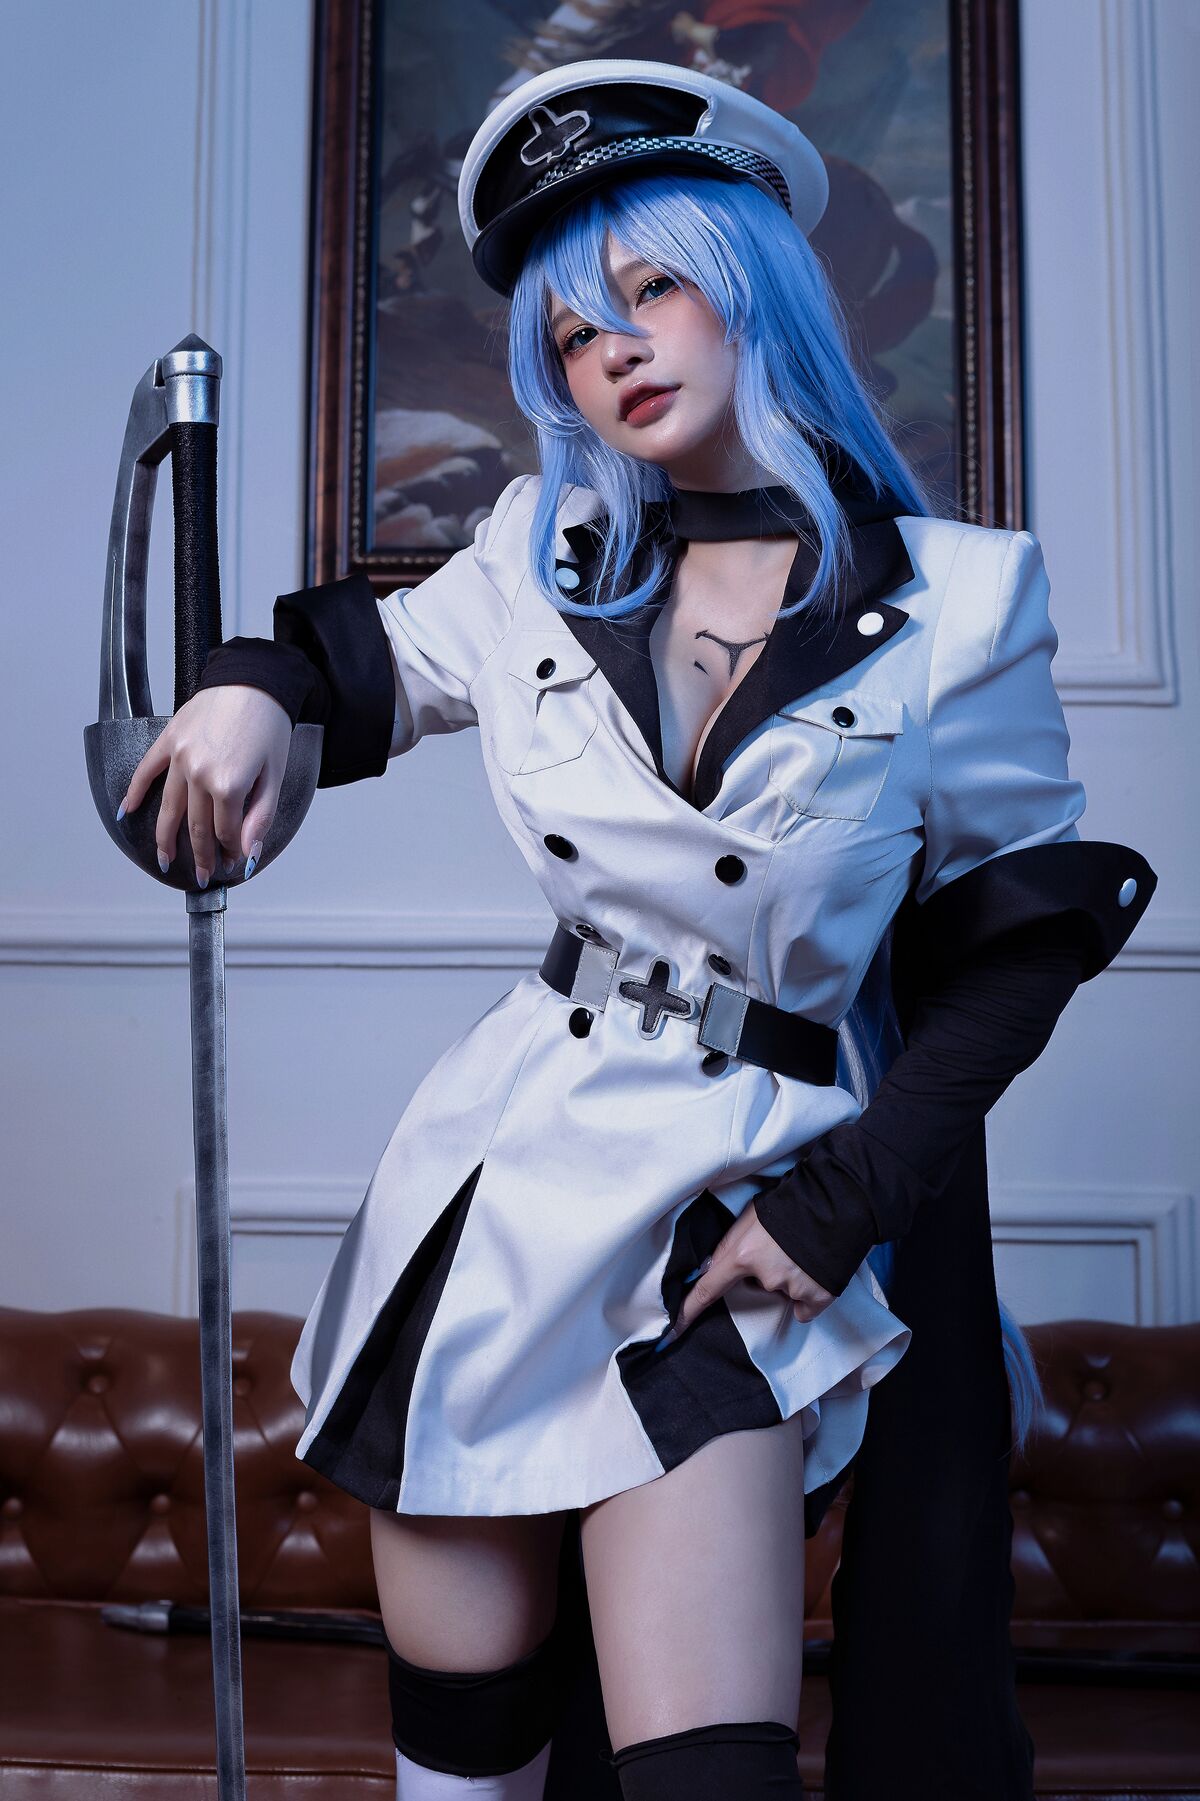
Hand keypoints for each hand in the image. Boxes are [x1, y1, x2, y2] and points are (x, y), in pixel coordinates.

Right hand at [118, 685, 292, 885]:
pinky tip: (128, 813)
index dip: (231, 851)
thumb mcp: (275, 776)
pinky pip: (146, 772)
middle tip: (204, 874)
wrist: (253, 681)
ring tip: (166, 860)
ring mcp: (180, 757)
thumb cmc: (269, 725)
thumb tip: (247, 853)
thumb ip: (260, 818)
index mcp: (228, 784)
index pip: (225, 831)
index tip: (234, 862)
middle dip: (202, 854)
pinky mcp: (169, 740)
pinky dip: (134, 793)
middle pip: (196, 826)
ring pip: (169, 808)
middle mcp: (198, 773)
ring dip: (166, 838)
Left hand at [663, 1201, 834, 1342]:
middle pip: (754, 1286)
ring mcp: (792, 1288)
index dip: (689, 1310)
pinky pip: (804, 1307)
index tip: (674, 1330)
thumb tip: (714, 1266)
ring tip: (801, 1251)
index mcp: (742, 1254)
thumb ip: (731, 1244)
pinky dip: (808, 1294)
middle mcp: (765, 1276)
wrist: (835, 1203)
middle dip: (762, 1271)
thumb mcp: (750, 1217)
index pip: (707, 1289)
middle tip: (780, 1246)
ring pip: (780, 1291)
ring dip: (787, 1276)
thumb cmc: (789, 1205)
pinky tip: (813, 1272)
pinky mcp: (816, 1296)